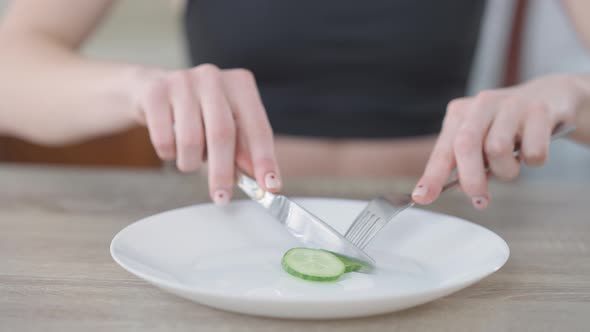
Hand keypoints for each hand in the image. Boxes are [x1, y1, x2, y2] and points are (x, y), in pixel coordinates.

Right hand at [128, 64, 280, 204]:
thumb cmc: (198, 113)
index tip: (270, 185)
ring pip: (190, 141)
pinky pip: (165, 140)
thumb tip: (262, 181)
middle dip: (222, 172)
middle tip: (222, 197)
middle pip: (222, 134)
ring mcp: (183, 81)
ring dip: (190, 163)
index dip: (264, 159)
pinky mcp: (155, 93)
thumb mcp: (226, 126)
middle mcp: (213, 77)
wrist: (151, 90)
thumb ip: (244, 151)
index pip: (258, 127)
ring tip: (189, 158)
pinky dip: (169, 154)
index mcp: (240, 84)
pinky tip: (171, 145)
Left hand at [412, 75, 584, 208]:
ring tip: (513, 165)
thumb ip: (466, 163)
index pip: (443, 150)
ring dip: (506, 170)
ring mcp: (511, 104)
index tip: (422, 197)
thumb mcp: (481, 140)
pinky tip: (533, 151)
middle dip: (471, 179)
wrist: (552, 97)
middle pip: (466, 145)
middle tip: (479, 199)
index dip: (432, 176)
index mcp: (460, 114)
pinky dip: (534, 161)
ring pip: (498, 149)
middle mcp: (481, 105)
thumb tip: (458, 189)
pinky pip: (533, 151)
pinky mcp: (539, 111)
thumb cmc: (508, 126)